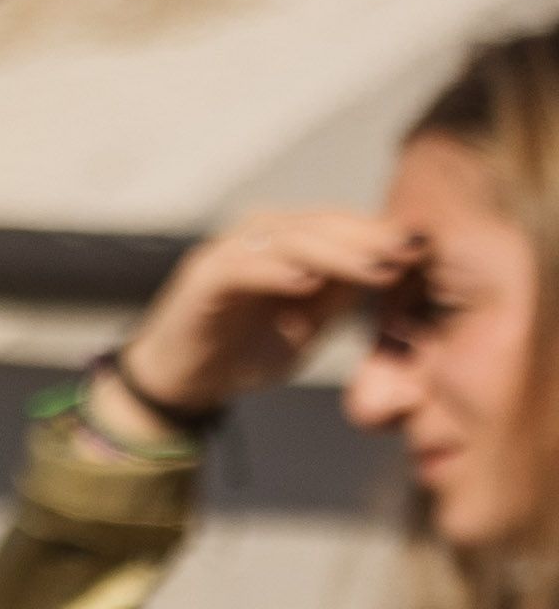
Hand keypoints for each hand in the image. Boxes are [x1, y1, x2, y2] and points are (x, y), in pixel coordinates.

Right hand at [109, 208, 428, 428]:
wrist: (183, 383)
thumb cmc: (244, 351)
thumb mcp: (307, 325)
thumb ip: (340, 295)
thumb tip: (391, 269)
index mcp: (286, 242)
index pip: (341, 226)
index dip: (382, 234)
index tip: (425, 247)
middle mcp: (257, 236)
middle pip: (320, 224)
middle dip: (368, 238)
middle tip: (410, 252)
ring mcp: (227, 253)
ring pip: (287, 239)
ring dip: (334, 252)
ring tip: (373, 266)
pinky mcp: (202, 278)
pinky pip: (241, 266)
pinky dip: (274, 272)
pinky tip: (306, 281)